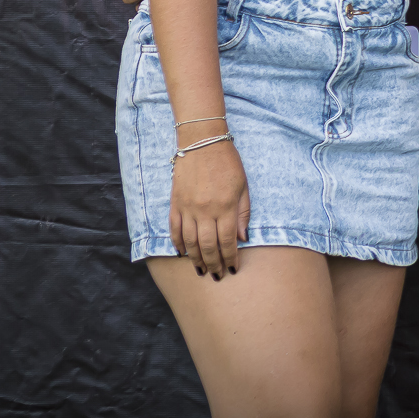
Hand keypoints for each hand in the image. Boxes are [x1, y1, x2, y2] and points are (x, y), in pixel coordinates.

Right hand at [169, 138, 249, 279]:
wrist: (202, 142)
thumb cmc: (228, 162)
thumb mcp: (243, 185)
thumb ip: (243, 213)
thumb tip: (243, 238)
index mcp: (226, 206)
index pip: (228, 240)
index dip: (230, 257)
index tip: (232, 269)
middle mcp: (205, 210)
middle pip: (208, 245)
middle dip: (213, 263)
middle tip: (216, 275)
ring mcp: (187, 208)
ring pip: (190, 241)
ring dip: (195, 258)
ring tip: (201, 270)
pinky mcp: (175, 203)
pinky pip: (174, 228)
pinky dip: (177, 243)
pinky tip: (182, 253)